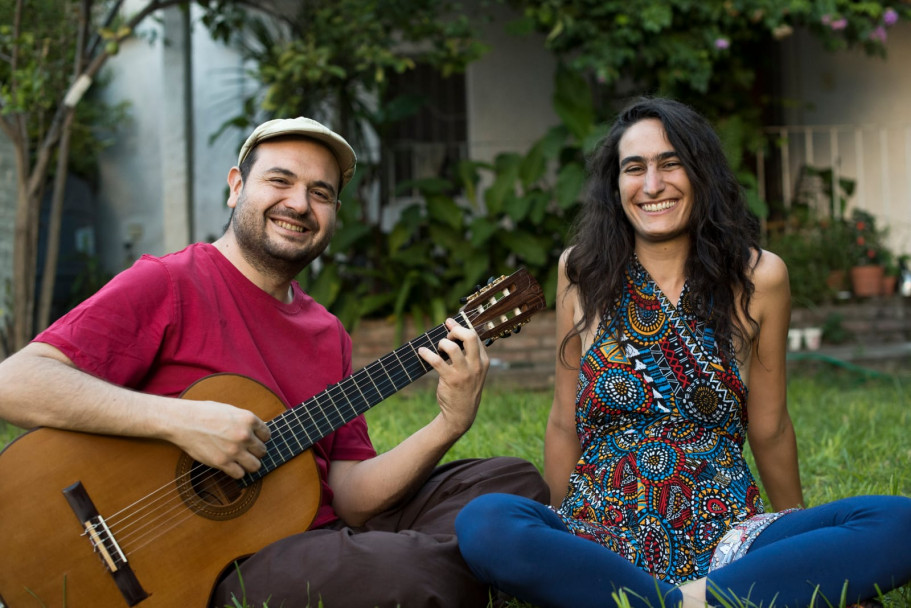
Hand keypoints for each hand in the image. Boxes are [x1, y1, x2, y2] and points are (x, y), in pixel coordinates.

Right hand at [168, 401, 270, 478]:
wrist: (183, 421)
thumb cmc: (204, 413)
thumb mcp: (230, 410)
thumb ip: (245, 421)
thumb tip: (258, 430)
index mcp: (248, 419)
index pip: (267, 434)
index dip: (261, 438)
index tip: (254, 440)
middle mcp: (244, 435)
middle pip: (262, 451)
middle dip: (255, 451)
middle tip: (246, 451)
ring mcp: (234, 450)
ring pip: (255, 465)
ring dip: (250, 464)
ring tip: (242, 460)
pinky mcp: (222, 462)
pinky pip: (240, 474)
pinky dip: (237, 472)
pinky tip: (231, 466)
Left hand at [418, 318, 488, 436]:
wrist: (461, 413)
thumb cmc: (464, 388)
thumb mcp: (473, 371)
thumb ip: (468, 354)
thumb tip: (452, 331)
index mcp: (483, 361)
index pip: (475, 336)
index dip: (461, 327)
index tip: (449, 323)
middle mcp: (476, 365)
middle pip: (469, 336)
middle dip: (455, 330)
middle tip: (446, 336)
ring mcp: (464, 373)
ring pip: (453, 347)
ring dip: (442, 343)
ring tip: (438, 349)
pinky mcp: (451, 380)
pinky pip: (437, 361)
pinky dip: (427, 354)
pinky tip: (421, 352)